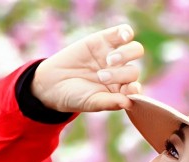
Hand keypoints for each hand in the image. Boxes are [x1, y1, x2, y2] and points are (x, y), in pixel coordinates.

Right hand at [31, 22, 145, 113]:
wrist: (53, 82)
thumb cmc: (73, 96)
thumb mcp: (90, 102)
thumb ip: (109, 102)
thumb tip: (128, 102)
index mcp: (120, 91)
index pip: (135, 89)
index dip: (134, 89)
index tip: (128, 89)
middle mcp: (120, 73)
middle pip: (134, 70)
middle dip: (120, 74)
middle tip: (101, 77)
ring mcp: (114, 55)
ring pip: (134, 50)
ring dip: (125, 55)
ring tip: (108, 60)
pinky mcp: (105, 40)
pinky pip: (124, 32)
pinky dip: (126, 33)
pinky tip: (122, 38)